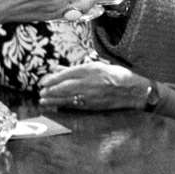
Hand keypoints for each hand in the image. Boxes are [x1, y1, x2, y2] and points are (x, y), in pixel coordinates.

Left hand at [38, 62, 152, 112]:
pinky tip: (56, 106)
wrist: (133, 90)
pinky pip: (76, 105)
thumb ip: (76, 69)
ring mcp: (92, 95)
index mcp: (92, 69)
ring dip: (54, 100)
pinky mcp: (94, 105)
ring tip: (43, 100)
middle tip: (41, 92)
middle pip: (66, 86)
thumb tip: (58, 69)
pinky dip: (64, 106)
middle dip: (52, 90)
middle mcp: (91, 82)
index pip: (68, 74)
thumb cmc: (116, 75)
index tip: (44, 81)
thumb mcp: (96, 66)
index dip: (54, 78)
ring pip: (69, 97)